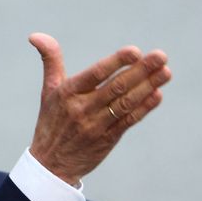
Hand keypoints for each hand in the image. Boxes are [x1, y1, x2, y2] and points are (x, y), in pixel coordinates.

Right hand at [28, 33, 170, 184]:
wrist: (50, 165)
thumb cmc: (51, 121)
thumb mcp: (48, 90)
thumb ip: (50, 60)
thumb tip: (35, 35)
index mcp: (68, 93)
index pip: (95, 74)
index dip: (116, 63)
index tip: (135, 51)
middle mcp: (82, 109)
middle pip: (116, 87)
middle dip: (141, 71)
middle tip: (161, 56)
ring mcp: (96, 126)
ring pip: (126, 104)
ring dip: (148, 87)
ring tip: (165, 72)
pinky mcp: (107, 140)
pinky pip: (128, 121)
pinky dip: (144, 108)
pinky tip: (157, 94)